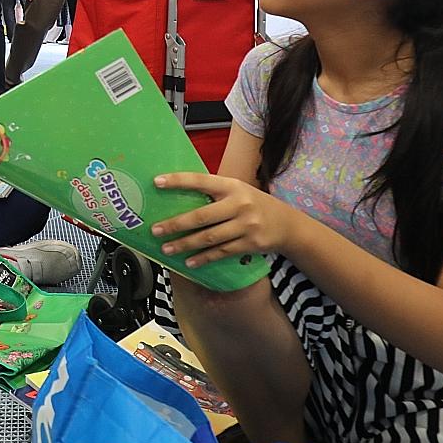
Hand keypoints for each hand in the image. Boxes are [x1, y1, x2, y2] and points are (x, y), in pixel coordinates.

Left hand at [152, 173, 304, 267]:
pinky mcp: (250, 244)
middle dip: (176, 224)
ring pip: (209, 237)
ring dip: (185, 244)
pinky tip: (189, 262)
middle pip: (202, 216)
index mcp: (231, 186)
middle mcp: (239, 204)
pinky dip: (204, 258)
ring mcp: (245, 225)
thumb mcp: (237, 190)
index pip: (201, 181)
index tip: (157, 182)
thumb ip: (214, 192)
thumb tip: (178, 196)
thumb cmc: (254, 204)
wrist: (287, 224)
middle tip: (155, 230)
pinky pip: (221, 252)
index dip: (179, 181)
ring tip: (166, 249)